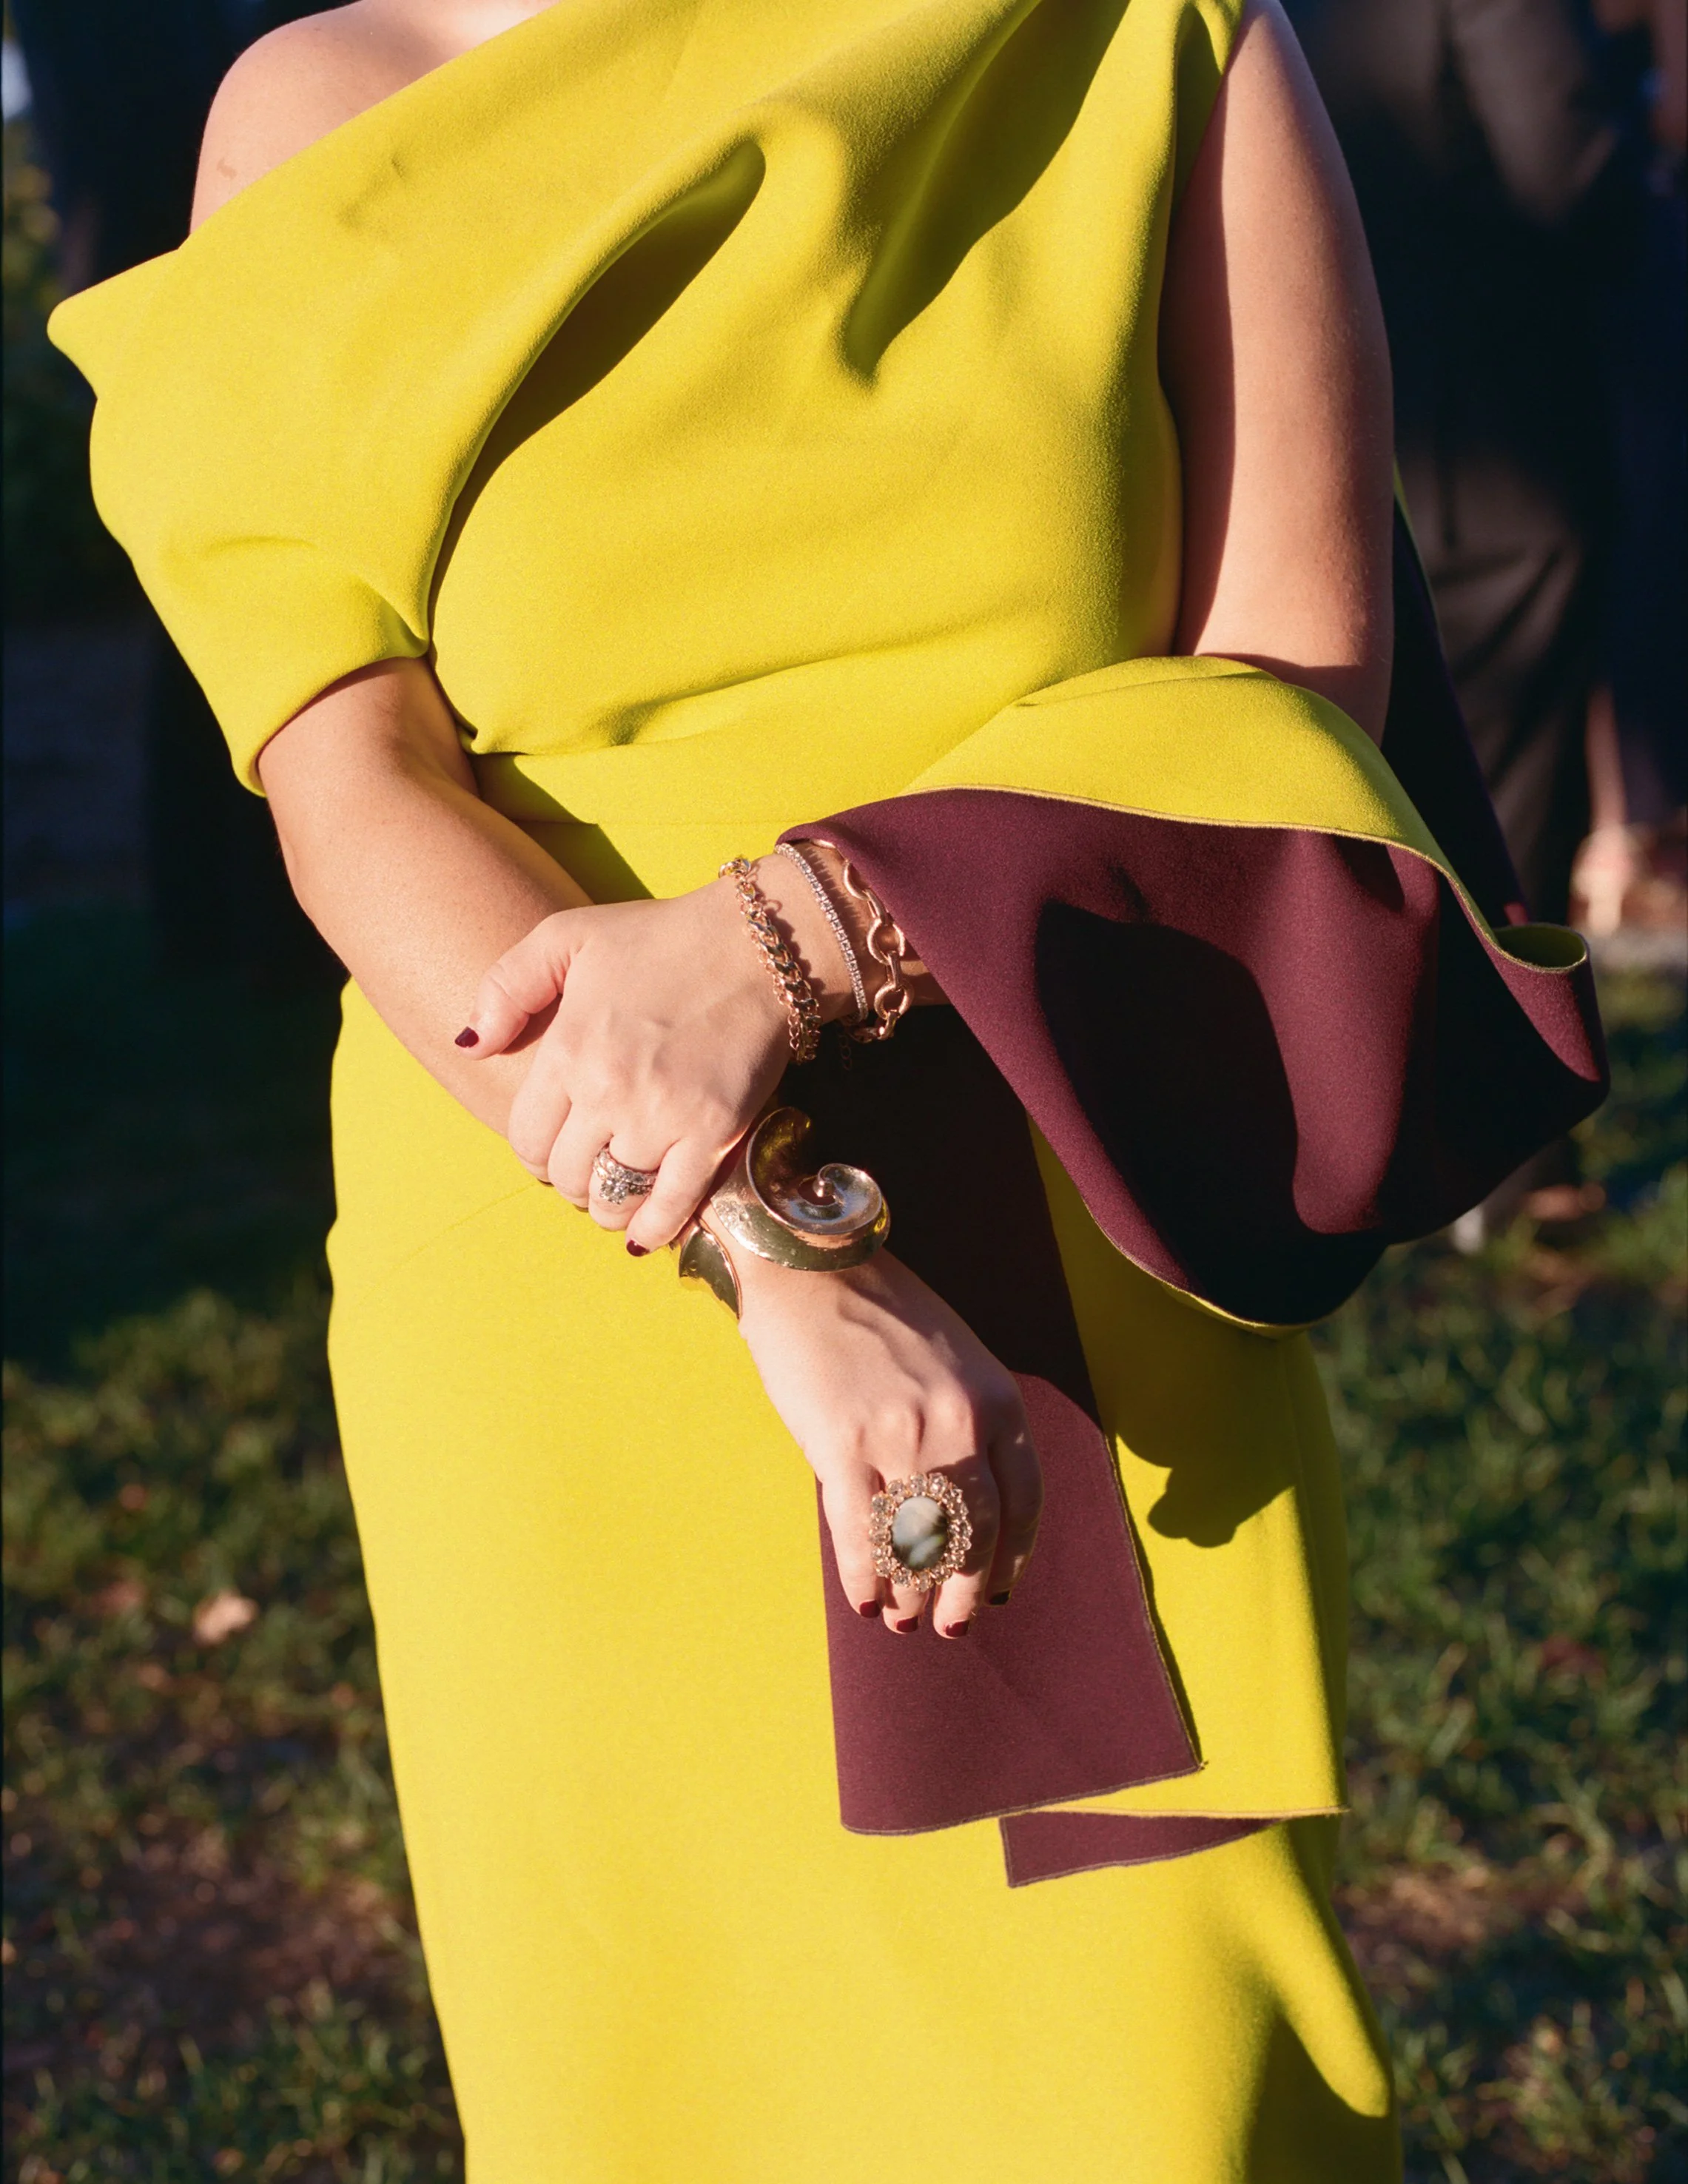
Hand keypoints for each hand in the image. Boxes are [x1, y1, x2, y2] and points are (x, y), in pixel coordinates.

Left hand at [458, 876, 821, 1245]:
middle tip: (585, 1167)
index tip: (548, 1147)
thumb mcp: (567, 936)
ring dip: (605, 1205)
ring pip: (612, 1196)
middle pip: (566, 1173)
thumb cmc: (660, 937)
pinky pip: (671, 1205)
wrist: (758, 945)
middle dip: (567, 1178)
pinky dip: (651, 1229)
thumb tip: (470, 1048)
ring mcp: (663, 1117)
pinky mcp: (714, 1134)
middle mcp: (609, 1091)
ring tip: (612, 1194)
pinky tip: (640, 1234)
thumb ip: (505, 987)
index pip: (526, 1136)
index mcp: (569, 1048)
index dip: (531, 1150)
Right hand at [735, 1248, 1041, 1635]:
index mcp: (997, 1399)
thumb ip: (973, 1421)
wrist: (812, 1267)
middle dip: (964, 1591)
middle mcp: (958, 1421)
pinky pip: (859, 1531)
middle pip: (975, 1534)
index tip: (999, 1586)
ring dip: (913, 1593)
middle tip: (954, 1623)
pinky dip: (865, 1576)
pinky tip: (863, 1599)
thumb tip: (970, 1504)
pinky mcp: (840, 1443)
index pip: (1024, 1501)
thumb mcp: (956, 1358)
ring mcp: (900, 1435)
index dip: (1011, 1555)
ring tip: (903, 1618)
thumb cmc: (883, 1310)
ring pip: (918, 1542)